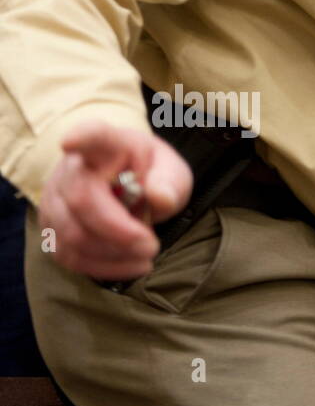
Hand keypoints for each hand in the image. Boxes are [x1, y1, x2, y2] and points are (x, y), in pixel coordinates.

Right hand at [37, 121, 192, 279]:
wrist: (126, 182)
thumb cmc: (150, 175)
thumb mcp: (171, 173)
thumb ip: (169, 184)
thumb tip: (160, 197)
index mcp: (108, 146)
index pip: (93, 137)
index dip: (81, 138)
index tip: (71, 142)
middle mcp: (73, 168)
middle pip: (82, 203)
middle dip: (120, 233)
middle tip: (152, 246)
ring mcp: (55, 198)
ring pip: (72, 236)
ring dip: (114, 255)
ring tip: (144, 256)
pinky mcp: (51, 226)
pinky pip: (68, 255)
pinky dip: (103, 268)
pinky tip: (128, 265)